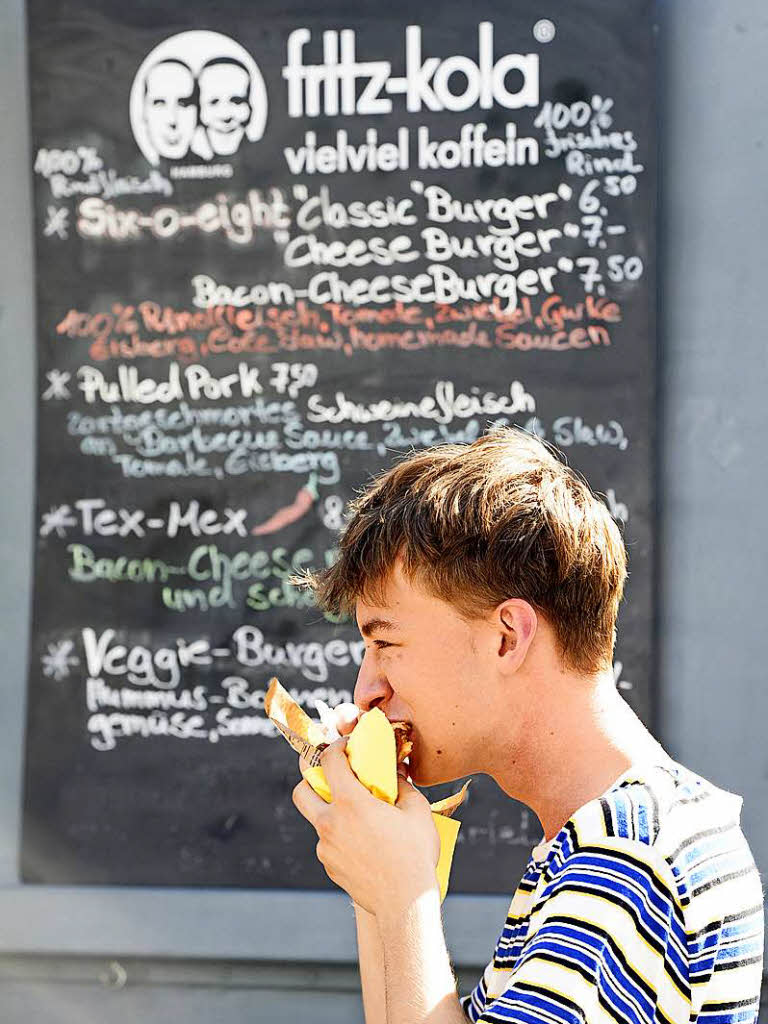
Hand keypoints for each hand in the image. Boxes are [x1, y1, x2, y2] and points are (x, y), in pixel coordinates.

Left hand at [292, 737, 439, 916]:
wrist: (404, 903)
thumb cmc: (414, 854)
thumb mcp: (416, 810)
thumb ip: (402, 786)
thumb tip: (395, 773)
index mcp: (350, 803)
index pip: (329, 761)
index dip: (336, 747)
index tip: (345, 746)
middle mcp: (330, 823)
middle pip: (301, 791)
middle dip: (308, 777)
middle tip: (326, 774)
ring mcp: (326, 848)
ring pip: (317, 820)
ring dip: (330, 810)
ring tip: (356, 814)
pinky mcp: (330, 866)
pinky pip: (329, 844)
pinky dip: (340, 836)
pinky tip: (364, 842)